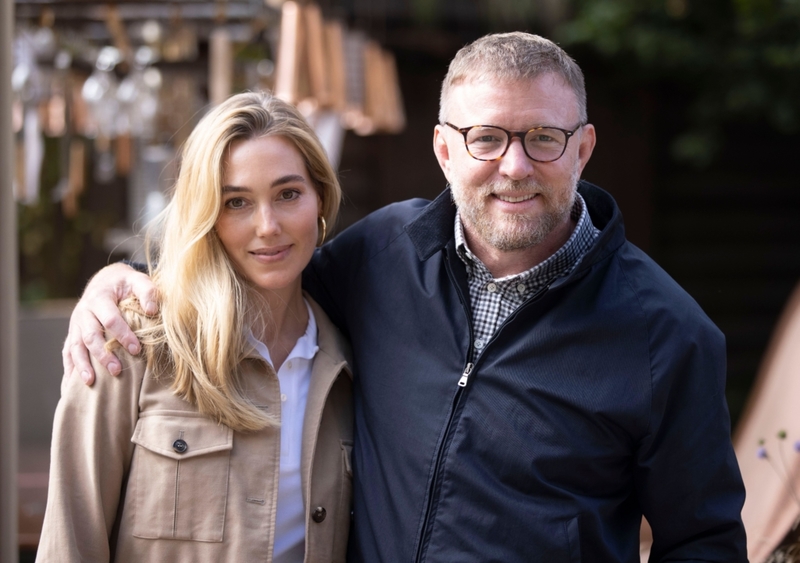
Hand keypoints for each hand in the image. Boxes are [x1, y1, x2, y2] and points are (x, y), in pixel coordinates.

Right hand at [63, 262, 157, 384]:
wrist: (105, 281)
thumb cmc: (125, 284)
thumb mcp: (137, 280)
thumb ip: (147, 291)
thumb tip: (152, 310)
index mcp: (99, 298)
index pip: (110, 319)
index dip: (123, 335)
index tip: (137, 349)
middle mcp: (83, 312)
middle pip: (90, 336)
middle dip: (102, 354)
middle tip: (117, 371)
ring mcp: (75, 324)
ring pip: (75, 346)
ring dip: (82, 365)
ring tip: (90, 382)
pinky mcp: (73, 334)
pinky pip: (67, 352)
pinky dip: (69, 369)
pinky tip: (71, 387)